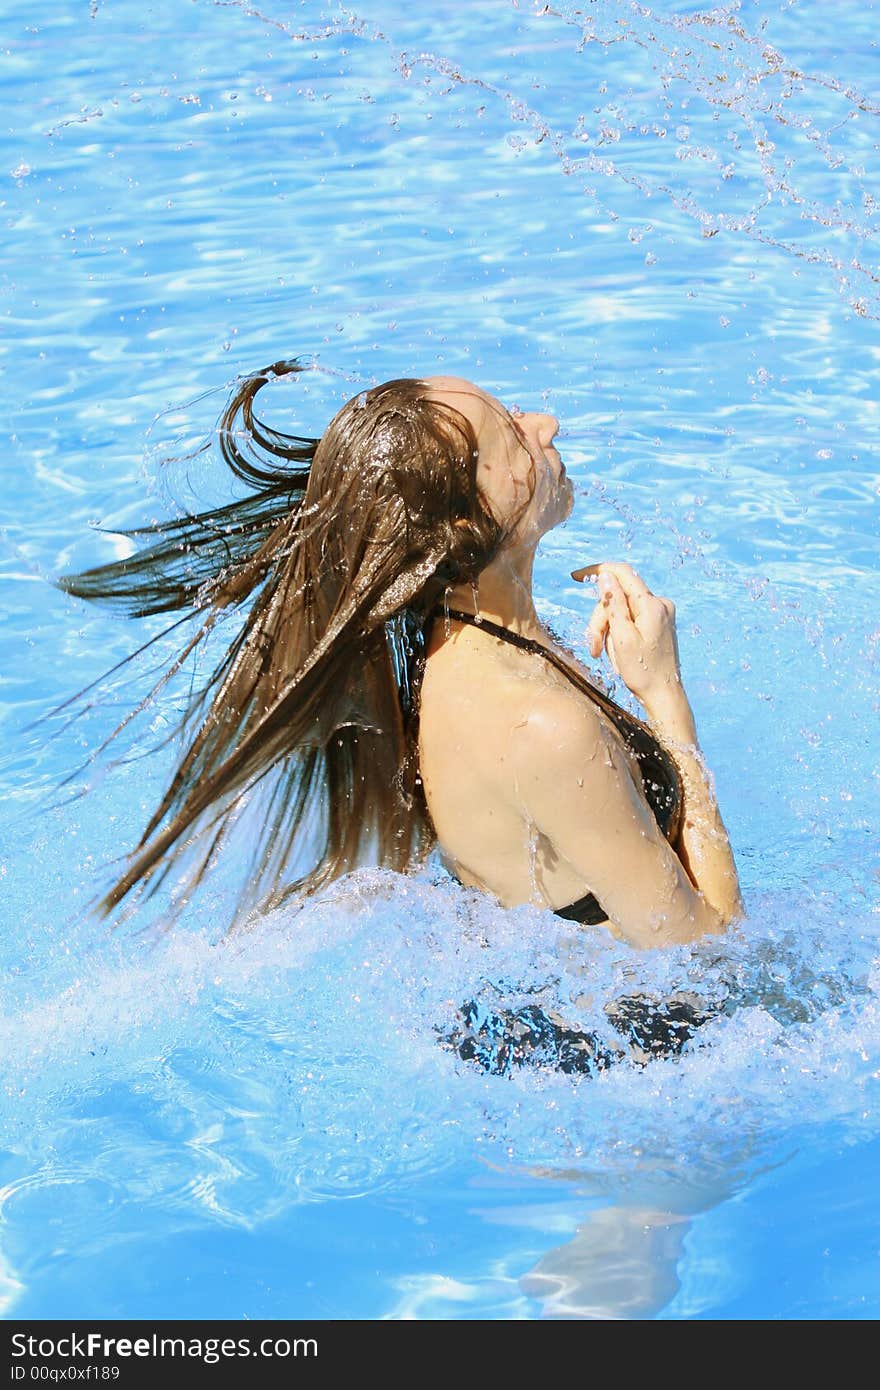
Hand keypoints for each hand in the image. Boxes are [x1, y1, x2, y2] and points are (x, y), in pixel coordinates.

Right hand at [573, 560, 682, 706]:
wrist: (663, 695)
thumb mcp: (622, 637)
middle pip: (617, 597)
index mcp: (652, 605)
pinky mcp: (658, 624)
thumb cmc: (643, 672)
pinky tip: (618, 651)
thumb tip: (605, 576)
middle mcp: (660, 604)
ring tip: (605, 654)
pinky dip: (619, 632)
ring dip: (608, 630)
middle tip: (593, 646)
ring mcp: (661, 614)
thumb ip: (613, 603)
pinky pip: (631, 619)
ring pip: (621, 610)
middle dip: (601, 619)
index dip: (597, 571)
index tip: (576, 577)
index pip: (622, 573)